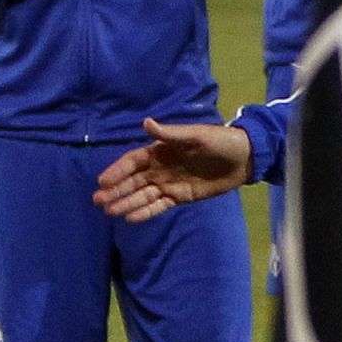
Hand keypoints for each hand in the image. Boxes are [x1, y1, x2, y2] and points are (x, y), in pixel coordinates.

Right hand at [92, 118, 253, 221]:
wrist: (244, 158)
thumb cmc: (220, 141)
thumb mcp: (197, 136)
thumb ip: (171, 134)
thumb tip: (146, 123)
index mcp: (162, 150)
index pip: (134, 161)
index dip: (118, 170)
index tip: (102, 180)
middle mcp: (161, 167)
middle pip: (134, 180)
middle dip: (116, 190)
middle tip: (98, 200)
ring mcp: (170, 183)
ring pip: (143, 195)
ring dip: (126, 202)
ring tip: (109, 211)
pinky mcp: (181, 197)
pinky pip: (159, 205)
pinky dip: (145, 212)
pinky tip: (130, 218)